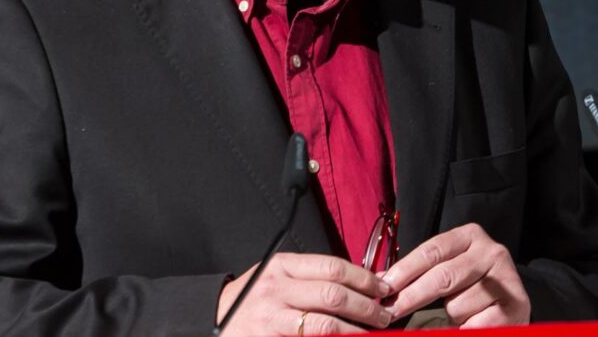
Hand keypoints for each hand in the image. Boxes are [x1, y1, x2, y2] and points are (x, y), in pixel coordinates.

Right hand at [217, 253, 394, 335]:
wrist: (213, 320)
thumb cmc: (254, 298)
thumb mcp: (278, 276)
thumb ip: (313, 277)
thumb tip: (364, 281)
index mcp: (282, 266)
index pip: (333, 267)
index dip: (364, 279)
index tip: (383, 288)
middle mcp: (277, 289)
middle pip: (333, 295)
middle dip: (366, 307)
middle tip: (384, 316)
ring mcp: (272, 317)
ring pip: (325, 324)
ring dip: (355, 331)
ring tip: (371, 333)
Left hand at [381, 223, 529, 328]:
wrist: (511, 305)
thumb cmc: (471, 286)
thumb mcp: (447, 269)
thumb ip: (418, 273)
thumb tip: (380, 280)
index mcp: (470, 236)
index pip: (432, 251)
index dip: (405, 270)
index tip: (384, 286)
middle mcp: (491, 251)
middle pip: (442, 276)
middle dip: (411, 296)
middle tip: (390, 312)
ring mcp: (506, 278)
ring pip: (458, 304)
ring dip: (450, 314)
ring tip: (462, 311)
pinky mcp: (515, 306)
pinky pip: (475, 324)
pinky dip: (466, 328)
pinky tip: (474, 322)